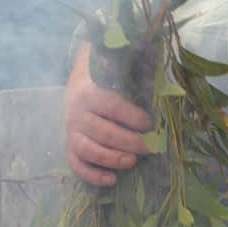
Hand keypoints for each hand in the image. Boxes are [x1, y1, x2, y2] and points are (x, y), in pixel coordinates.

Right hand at [63, 45, 152, 186]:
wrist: (76, 85)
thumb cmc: (104, 78)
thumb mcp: (113, 65)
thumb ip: (132, 59)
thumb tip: (157, 46)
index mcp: (89, 91)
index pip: (110, 105)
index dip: (131, 116)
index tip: (150, 123)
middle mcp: (76, 112)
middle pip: (101, 131)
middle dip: (128, 141)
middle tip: (150, 147)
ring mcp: (71, 132)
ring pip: (87, 150)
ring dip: (111, 159)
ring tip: (132, 162)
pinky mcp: (70, 147)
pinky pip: (76, 165)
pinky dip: (92, 175)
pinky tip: (111, 180)